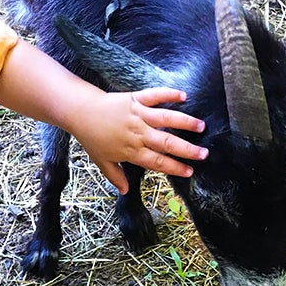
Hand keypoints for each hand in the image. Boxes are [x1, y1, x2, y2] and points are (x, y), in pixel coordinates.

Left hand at [69, 88, 207, 192]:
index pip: (158, 162)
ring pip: (166, 119)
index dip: (175, 167)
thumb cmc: (91, 137)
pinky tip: (183, 95)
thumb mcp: (102, 161)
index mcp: (131, 151)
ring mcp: (138, 115)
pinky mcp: (135, 99)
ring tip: (201, 126)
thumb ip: (116, 176)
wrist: (80, 112)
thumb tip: (125, 191)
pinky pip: (155, 96)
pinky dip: (169, 94)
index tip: (190, 171)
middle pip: (167, 143)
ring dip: (185, 122)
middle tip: (204, 153)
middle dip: (187, 149)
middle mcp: (138, 134)